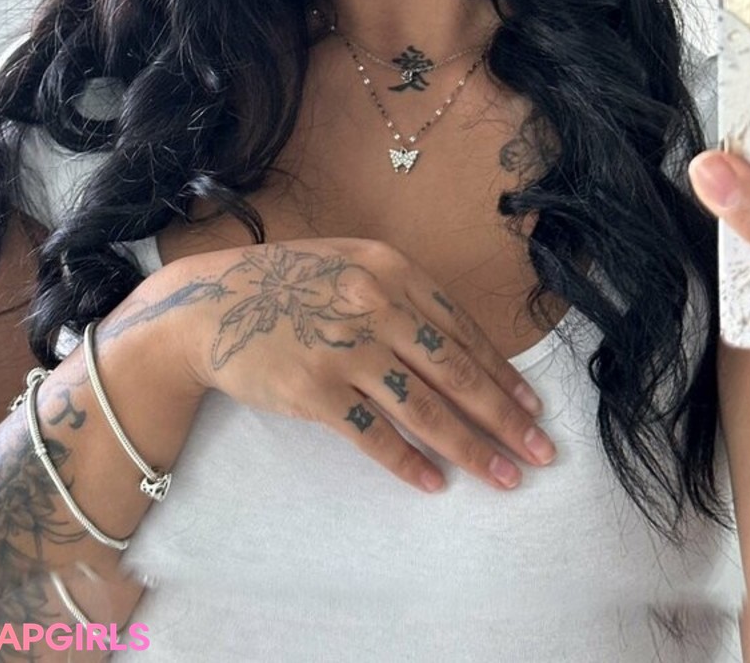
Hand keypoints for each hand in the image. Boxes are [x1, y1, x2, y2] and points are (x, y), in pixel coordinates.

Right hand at [163, 236, 557, 494]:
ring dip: (470, 447)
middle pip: (455, 370)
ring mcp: (345, 348)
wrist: (208, 305)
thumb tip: (457, 346)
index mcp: (391, 270)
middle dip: (504, 416)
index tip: (531, 406)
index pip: (462, 329)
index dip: (501, 372)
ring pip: (425, 407)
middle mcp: (375, 305)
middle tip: (540, 451)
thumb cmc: (285, 284)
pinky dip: (408, 461)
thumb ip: (400, 295)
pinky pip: (373, 434)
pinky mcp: (314, 390)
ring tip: (504, 475)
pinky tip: (434, 482)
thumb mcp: (350, 267)